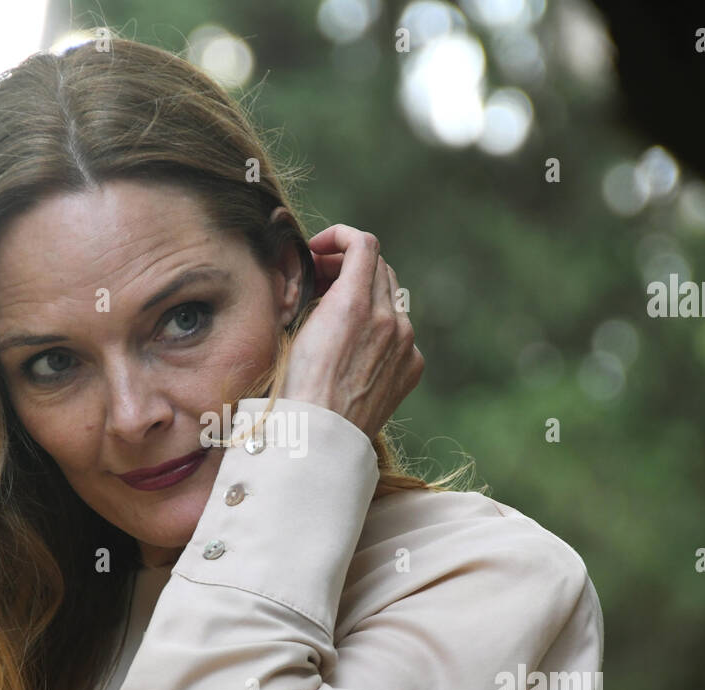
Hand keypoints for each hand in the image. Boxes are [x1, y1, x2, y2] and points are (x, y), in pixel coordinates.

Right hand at [281, 224, 423, 440]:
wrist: (321, 437)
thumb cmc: (296, 389)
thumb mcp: (293, 327)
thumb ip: (313, 291)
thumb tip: (318, 276)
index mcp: (355, 304)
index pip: (363, 243)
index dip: (339, 237)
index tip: (319, 250)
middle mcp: (389, 319)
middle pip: (379, 267)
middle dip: (349, 264)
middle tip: (322, 277)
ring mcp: (405, 343)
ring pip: (391, 297)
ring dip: (366, 293)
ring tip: (337, 310)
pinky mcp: (412, 365)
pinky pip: (400, 331)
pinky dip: (380, 325)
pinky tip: (356, 343)